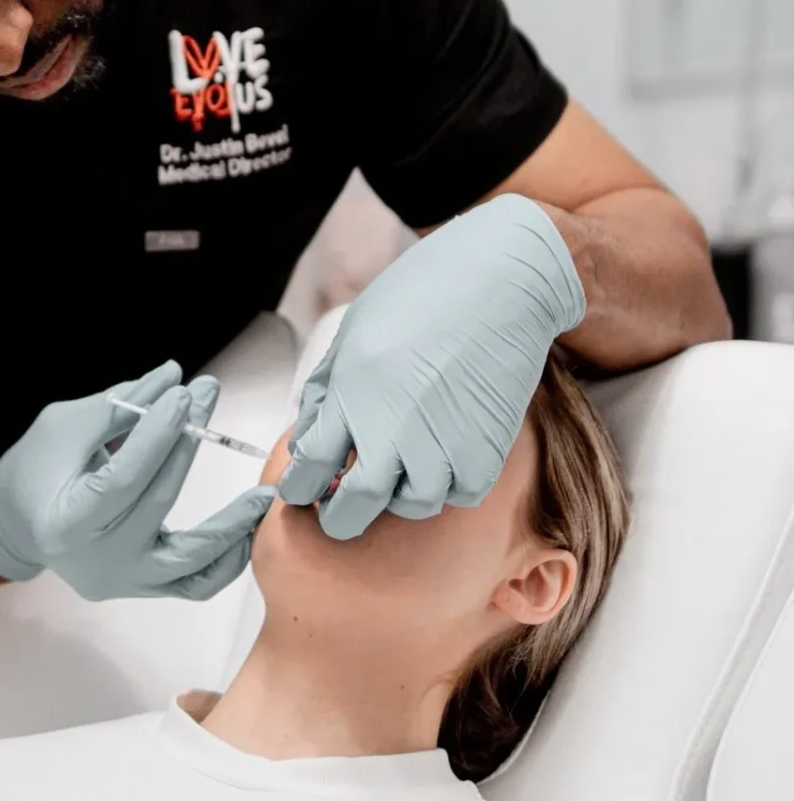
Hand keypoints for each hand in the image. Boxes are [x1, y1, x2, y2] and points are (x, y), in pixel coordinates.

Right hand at [0, 361, 275, 599]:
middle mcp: (97, 563)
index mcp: (67, 525)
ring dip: (232, 526)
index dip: (157, 435)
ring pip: (190, 562)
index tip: (183, 393)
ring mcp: (124, 582)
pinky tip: (247, 528)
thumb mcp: (63, 427)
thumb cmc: (36, 468)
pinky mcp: (144, 587)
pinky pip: (195, 583)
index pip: (123, 479)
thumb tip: (174, 377)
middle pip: (156, 502)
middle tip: (208, 393)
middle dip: (188, 442)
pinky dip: (225, 559)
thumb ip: (119, 405)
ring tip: (262, 493)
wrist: (18, 522)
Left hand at [280, 194, 585, 538]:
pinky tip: (443, 454)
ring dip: (400, 494)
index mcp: (352, 396)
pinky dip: (448, 483)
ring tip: (401, 465)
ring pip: (412, 505)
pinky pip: (459, 492)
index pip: (309, 467)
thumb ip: (330, 390)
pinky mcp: (485, 451)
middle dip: (340, 517)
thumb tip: (309, 438)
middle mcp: (393, 430)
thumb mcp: (355, 332)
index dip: (300, 488)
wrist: (499, 283)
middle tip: (339, 511)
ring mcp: (442, 446)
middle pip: (355, 506)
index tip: (300, 493)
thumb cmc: (422, 295)